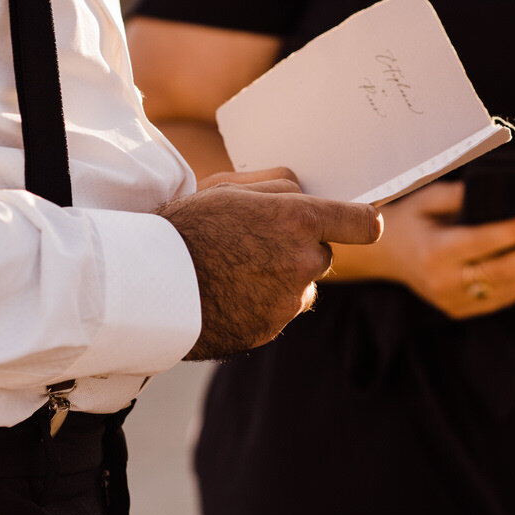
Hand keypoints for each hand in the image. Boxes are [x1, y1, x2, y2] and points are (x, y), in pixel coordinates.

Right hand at [160, 169, 382, 359]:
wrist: (150, 283)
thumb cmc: (187, 226)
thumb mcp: (229, 186)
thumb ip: (279, 185)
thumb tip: (308, 193)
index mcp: (299, 221)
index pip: (364, 224)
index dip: (364, 222)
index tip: (363, 223)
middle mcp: (302, 263)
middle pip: (323, 254)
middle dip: (300, 248)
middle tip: (256, 241)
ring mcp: (287, 301)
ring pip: (300, 285)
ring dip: (281, 278)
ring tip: (233, 268)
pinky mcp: (270, 329)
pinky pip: (276, 311)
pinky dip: (259, 303)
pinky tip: (226, 291)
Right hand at [373, 182, 514, 319]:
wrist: (384, 252)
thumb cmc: (411, 218)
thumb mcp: (428, 198)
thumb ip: (460, 194)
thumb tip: (497, 188)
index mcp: (434, 251)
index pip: (484, 241)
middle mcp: (442, 281)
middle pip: (500, 270)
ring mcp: (449, 300)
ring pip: (504, 290)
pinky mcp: (457, 310)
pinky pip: (498, 300)